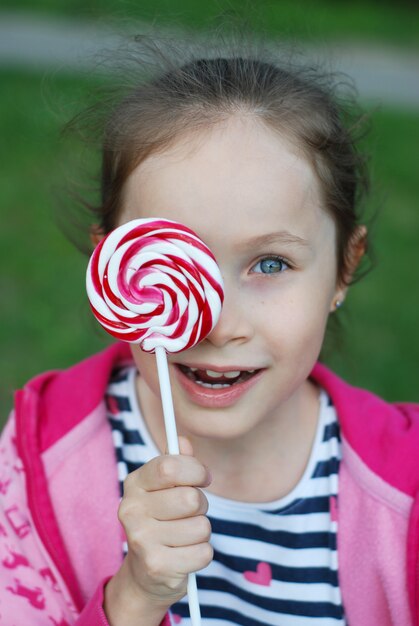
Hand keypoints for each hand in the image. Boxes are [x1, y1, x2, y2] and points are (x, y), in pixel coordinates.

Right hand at [104, 437, 212, 625]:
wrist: (145, 573)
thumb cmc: (162, 520)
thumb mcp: (165, 488)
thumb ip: (176, 462)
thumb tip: (183, 441)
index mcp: (134, 484)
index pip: (169, 466)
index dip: (195, 469)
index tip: (203, 477)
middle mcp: (131, 510)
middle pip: (190, 498)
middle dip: (201, 505)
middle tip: (191, 513)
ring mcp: (141, 540)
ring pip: (201, 526)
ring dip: (201, 532)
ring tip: (184, 536)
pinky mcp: (157, 566)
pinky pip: (203, 553)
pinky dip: (201, 554)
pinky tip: (184, 555)